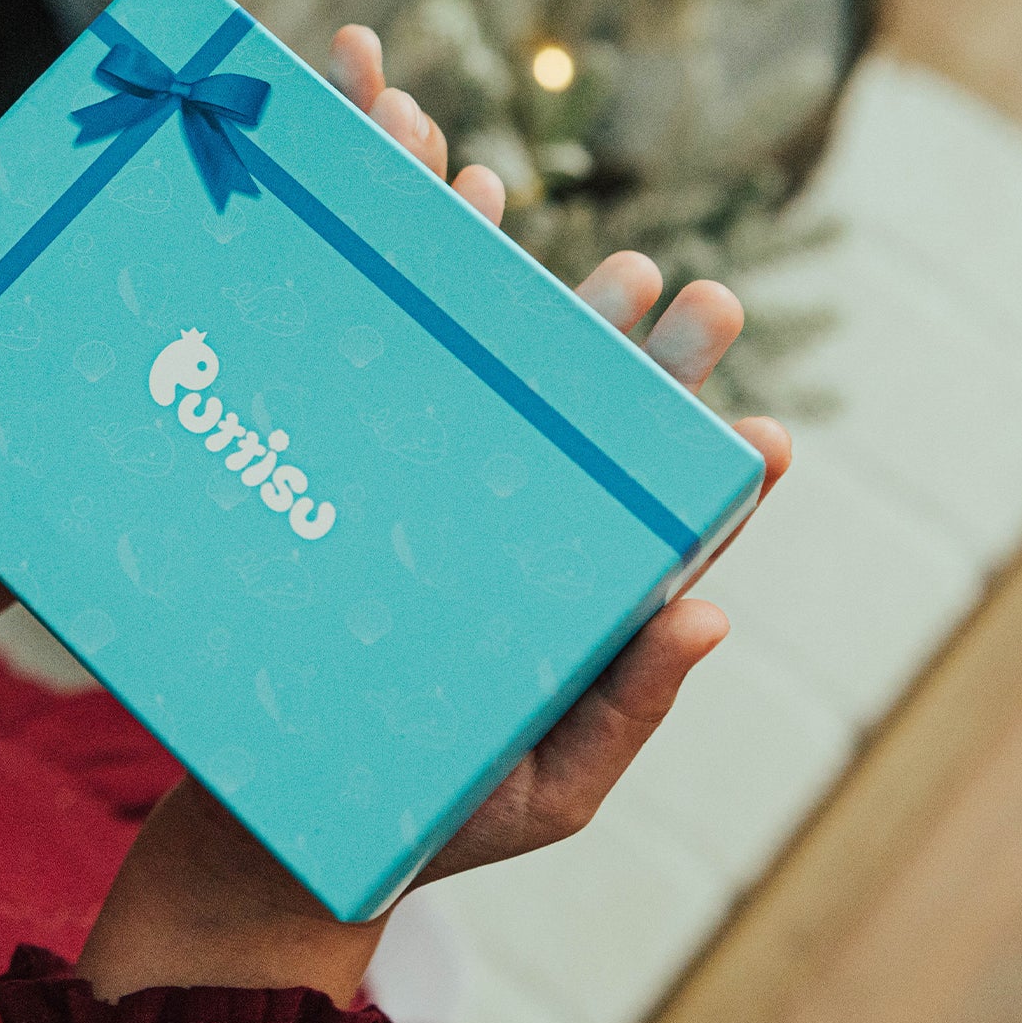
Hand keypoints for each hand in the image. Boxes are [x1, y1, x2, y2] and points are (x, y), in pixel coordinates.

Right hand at [75, 26, 791, 1004]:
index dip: (702, 454)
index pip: (653, 516)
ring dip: (503, 280)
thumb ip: (620, 709)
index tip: (745, 402)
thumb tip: (711, 616)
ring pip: (476, 372)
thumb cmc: (424, 822)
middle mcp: (505, 532)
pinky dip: (397, 293)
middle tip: (677, 288)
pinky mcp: (347, 483)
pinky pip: (377, 378)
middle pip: (579, 421)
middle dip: (627, 348)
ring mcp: (423, 498)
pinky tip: (421, 213)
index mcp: (570, 602)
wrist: (276, 832)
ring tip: (511, 190)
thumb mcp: (540, 790)